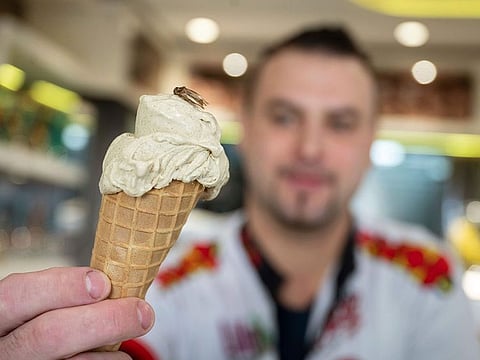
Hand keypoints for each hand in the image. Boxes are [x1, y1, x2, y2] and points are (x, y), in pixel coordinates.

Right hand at [0, 267, 154, 358]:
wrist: (29, 358)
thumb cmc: (38, 324)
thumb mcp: (34, 306)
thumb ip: (60, 294)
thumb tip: (113, 280)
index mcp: (0, 314)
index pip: (17, 294)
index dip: (62, 286)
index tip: (103, 283)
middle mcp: (4, 349)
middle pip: (49, 334)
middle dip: (104, 319)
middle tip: (141, 311)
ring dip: (113, 345)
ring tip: (135, 329)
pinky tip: (117, 354)